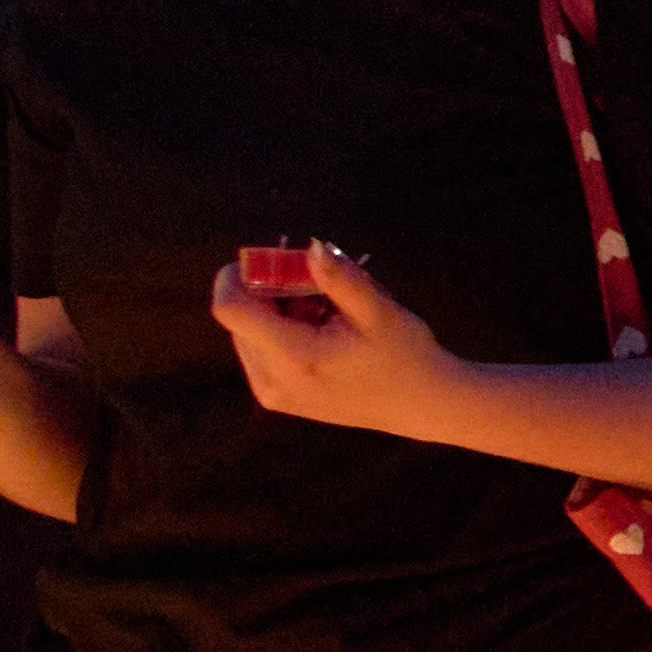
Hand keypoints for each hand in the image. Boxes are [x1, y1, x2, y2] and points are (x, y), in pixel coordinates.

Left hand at [205, 241, 450, 436]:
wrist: (421, 405)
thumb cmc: (404, 355)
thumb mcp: (379, 311)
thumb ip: (340, 278)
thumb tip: (310, 245)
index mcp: (294, 357)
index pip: (230, 308)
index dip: (237, 275)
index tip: (272, 257)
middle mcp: (271, 380)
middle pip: (240, 316)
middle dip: (267, 289)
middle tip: (313, 281)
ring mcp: (271, 392)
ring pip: (247, 330)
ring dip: (275, 308)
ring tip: (323, 309)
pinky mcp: (276, 397)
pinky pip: (259, 349)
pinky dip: (280, 329)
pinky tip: (318, 329)